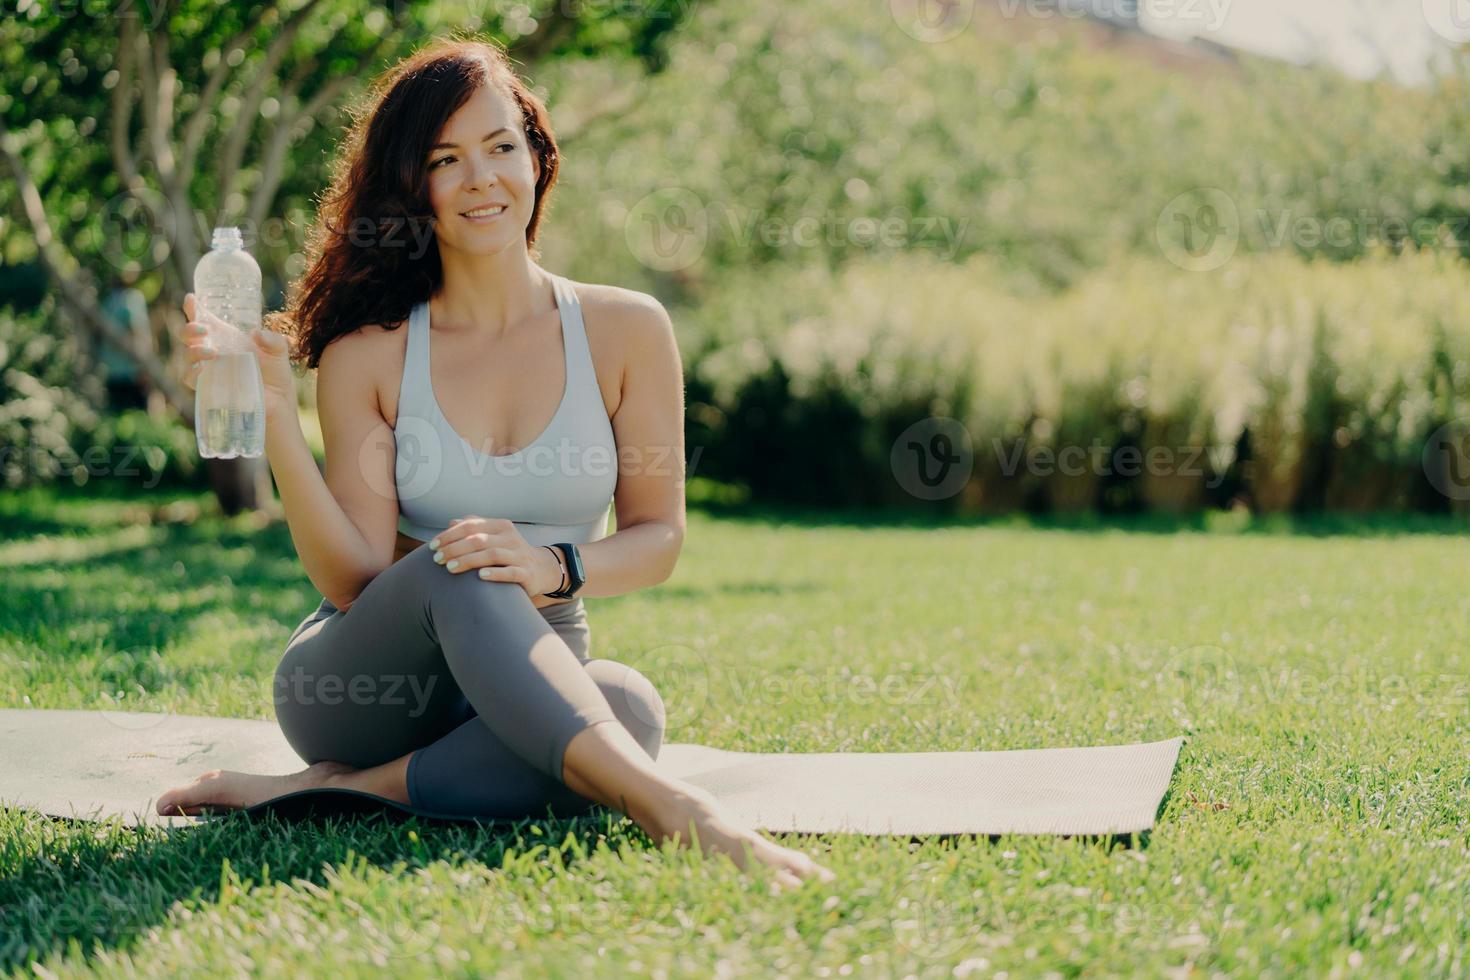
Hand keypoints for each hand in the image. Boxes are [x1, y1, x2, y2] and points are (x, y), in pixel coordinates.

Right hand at [177, 293, 296, 421]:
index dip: (194, 308)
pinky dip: (193, 372)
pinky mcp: (208, 387)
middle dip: (190, 328)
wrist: (278, 403)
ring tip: (212, 352)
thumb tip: (255, 334)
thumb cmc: (276, 375)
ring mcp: (209, 369)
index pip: (205, 319)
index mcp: (227, 338)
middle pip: (188, 334)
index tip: (191, 298)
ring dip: (194, 350)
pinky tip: (204, 369)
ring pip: (187, 355)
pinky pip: (190, 378)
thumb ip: (274, 340)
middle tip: (204, 329)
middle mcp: (214, 350)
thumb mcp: (280, 352)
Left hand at [428, 516, 563, 599]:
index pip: (471, 525)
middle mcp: (511, 538)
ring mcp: (520, 555)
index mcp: (500, 526)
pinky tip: (480, 576)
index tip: (432, 546)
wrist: (541, 569)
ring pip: (492, 555)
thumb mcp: (494, 537)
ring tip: (449, 568)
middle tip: (437, 559)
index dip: (450, 535)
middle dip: (454, 549)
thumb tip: (452, 522)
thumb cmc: (509, 553)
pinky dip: (495, 573)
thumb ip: (475, 528)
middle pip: (479, 540)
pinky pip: (511, 572)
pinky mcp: (527, 573)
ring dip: (469, 560)